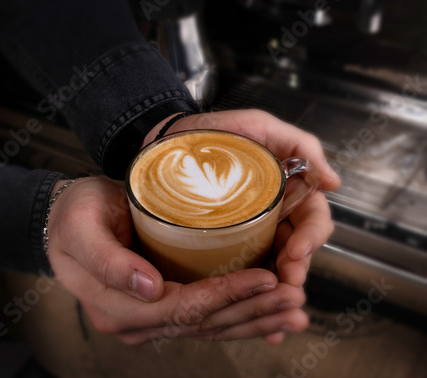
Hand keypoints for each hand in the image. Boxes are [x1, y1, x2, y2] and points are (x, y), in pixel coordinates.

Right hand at [46, 176, 307, 345]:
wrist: (66, 221)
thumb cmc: (73, 217)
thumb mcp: (81, 228)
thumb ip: (108, 260)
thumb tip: (149, 288)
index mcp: (116, 307)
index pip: (183, 307)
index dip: (226, 295)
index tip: (265, 278)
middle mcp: (136, 322)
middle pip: (205, 323)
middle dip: (253, 312)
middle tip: (295, 300)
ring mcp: (150, 320)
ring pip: (211, 327)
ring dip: (255, 320)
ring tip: (294, 314)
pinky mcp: (162, 308)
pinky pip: (206, 319)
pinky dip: (240, 317)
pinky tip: (268, 315)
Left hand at [145, 109, 340, 287]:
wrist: (171, 141)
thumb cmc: (216, 131)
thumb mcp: (260, 127)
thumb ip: (300, 146)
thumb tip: (335, 182)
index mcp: (288, 191)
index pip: (311, 219)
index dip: (311, 237)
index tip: (297, 251)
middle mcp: (274, 215)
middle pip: (296, 248)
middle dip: (296, 268)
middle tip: (288, 283)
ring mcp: (250, 232)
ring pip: (273, 264)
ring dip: (277, 287)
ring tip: (272, 305)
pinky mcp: (225, 243)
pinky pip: (242, 269)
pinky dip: (250, 291)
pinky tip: (253, 311)